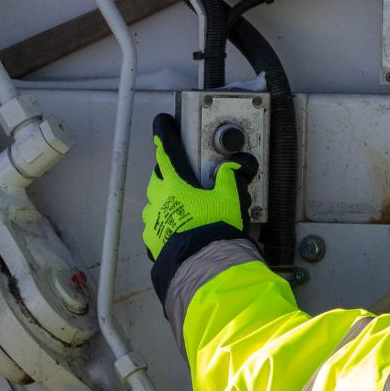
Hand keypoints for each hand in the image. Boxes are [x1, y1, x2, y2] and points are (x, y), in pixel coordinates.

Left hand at [141, 113, 255, 258]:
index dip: (164, 136)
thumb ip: (231, 177)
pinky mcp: (152, 241)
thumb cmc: (215, 229)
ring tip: (180, 207)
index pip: (166, 152)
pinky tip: (175, 230)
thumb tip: (237, 164)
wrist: (203, 266)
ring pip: (154, 203)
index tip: (161, 125)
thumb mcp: (230, 198)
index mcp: (175, 184)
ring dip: (164, 200)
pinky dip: (163, 224)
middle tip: (178, 174)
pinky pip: (155, 227)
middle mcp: (159, 199)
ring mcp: (153, 221)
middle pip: (157, 178)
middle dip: (165, 172)